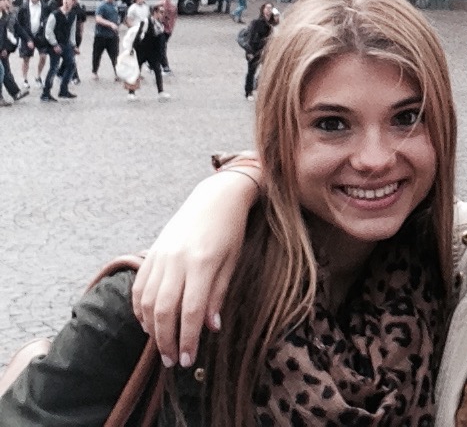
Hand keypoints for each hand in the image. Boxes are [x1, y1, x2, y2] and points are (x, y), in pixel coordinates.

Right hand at [132, 169, 256, 366]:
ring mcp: (161, 256)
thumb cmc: (230, 230)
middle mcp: (177, 261)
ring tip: (161, 347)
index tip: (188, 360)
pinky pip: (139, 287)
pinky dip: (139, 309)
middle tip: (172, 362)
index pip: (192, 311)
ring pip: (147, 302)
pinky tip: (147, 323)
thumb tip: (210, 328)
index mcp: (202, 263)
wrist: (215, 197)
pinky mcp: (151, 253)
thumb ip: (218, 295)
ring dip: (151, 329)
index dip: (188, 339)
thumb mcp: (232, 261)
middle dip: (166, 341)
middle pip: (164, 311)